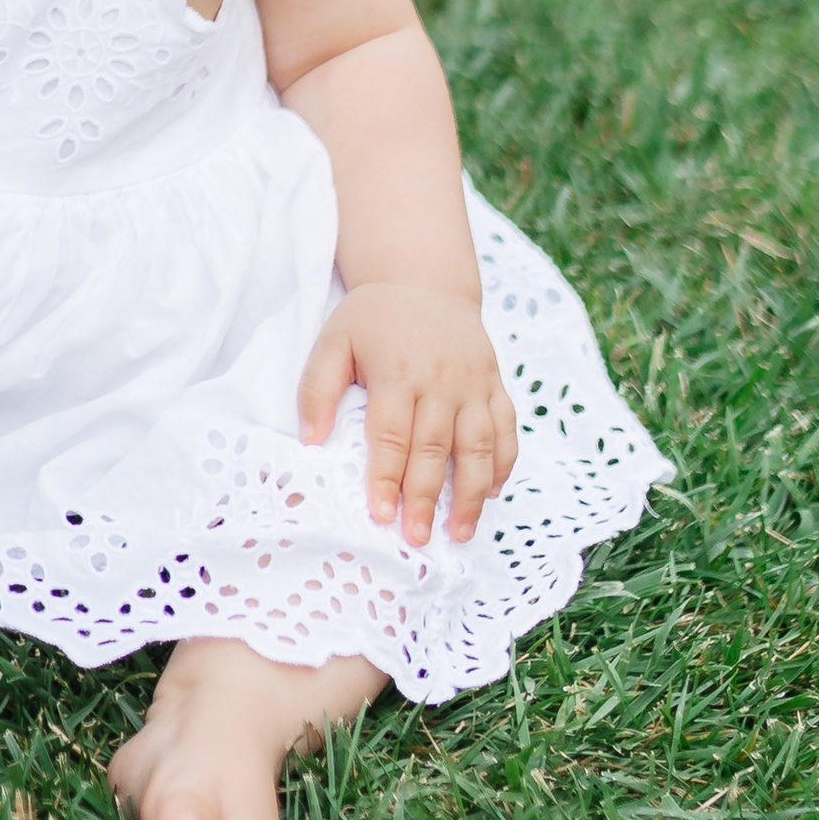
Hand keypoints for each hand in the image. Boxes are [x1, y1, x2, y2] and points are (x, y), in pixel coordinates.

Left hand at [297, 284, 516, 547]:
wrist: (423, 280)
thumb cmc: (372, 318)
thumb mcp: (333, 341)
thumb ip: (317, 389)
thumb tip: (312, 440)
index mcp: (396, 371)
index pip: (392, 435)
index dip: (387, 478)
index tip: (381, 515)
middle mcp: (440, 380)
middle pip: (435, 448)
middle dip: (425, 498)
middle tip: (416, 538)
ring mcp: (473, 383)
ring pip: (479, 446)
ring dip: (471, 493)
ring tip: (460, 532)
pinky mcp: (495, 384)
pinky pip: (506, 429)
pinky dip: (503, 464)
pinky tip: (491, 494)